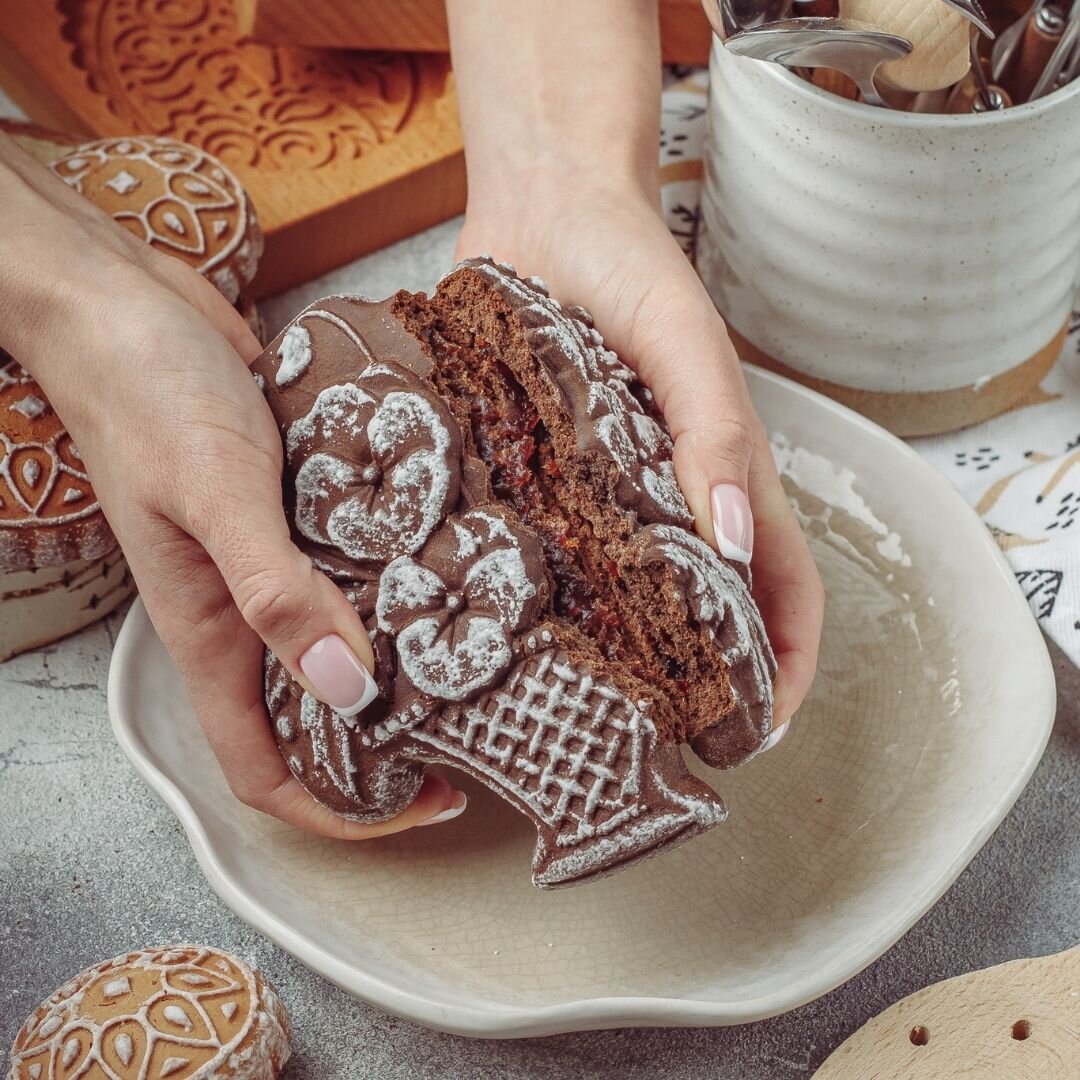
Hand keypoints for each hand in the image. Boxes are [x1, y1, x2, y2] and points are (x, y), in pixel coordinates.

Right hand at [0, 134, 463, 834]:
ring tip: (486, 651)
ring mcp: (277, 562)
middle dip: (391, 741)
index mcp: (213, 634)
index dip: (339, 810)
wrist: (129, 307)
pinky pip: (357, 568)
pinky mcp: (301, 513)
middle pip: (319, 715)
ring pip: (345, 641)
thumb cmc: (149, 397)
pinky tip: (458, 561)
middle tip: (481, 727)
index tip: (425, 804)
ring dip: (405, 656)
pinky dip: (401, 578)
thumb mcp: (214, 497)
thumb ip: (273, 592)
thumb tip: (347, 687)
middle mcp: (247, 612)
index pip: (267, 769)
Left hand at [456, 181, 823, 732]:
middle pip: (699, 611)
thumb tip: (732, 540)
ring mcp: (598, 491)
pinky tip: (501, 627)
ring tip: (572, 706)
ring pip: (621, 592)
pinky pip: (544, 546)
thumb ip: (714, 431)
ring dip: (614, 651)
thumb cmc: (630, 264)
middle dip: (693, 683)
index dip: (784, 667)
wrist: (542, 208)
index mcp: (722, 473)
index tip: (757, 733)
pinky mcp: (537, 474)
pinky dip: (538, 592)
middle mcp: (663, 496)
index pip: (781, 591)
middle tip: (650, 742)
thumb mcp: (684, 341)